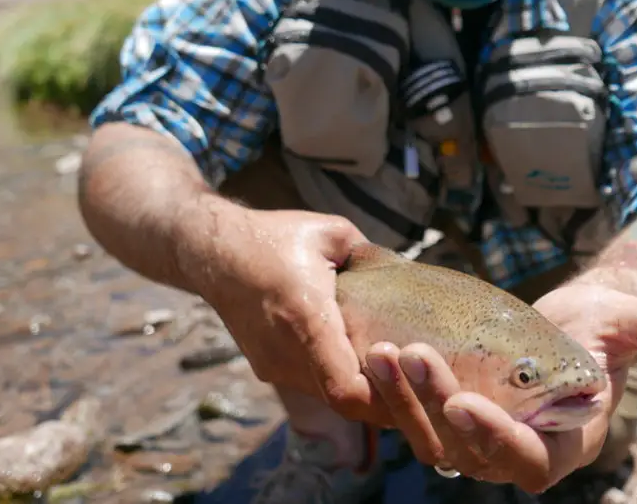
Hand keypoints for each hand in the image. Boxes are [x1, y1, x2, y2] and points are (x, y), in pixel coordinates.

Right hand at [187, 205, 393, 426]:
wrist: (213, 252)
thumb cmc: (276, 236)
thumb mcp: (333, 233)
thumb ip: (373, 257)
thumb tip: (411, 275)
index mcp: (305, 316)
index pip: (345, 387)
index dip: (384, 395)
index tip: (413, 379)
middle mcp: (286, 351)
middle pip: (344, 402)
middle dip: (385, 401)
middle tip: (423, 388)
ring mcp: (274, 365)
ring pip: (328, 398)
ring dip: (363, 393)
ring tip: (401, 377)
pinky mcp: (268, 369)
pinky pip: (312, 386)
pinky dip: (340, 381)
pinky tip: (364, 363)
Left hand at [361, 282, 636, 492]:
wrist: (574, 324)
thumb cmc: (606, 326)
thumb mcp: (631, 324)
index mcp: (565, 444)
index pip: (529, 462)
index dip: (499, 440)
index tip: (468, 401)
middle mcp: (518, 449)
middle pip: (469, 449)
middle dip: (436, 407)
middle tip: (412, 356)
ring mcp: (480, 435)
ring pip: (433, 435)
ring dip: (404, 399)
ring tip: (382, 352)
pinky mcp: (453, 412)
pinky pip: (418, 411)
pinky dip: (395, 388)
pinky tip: (374, 349)